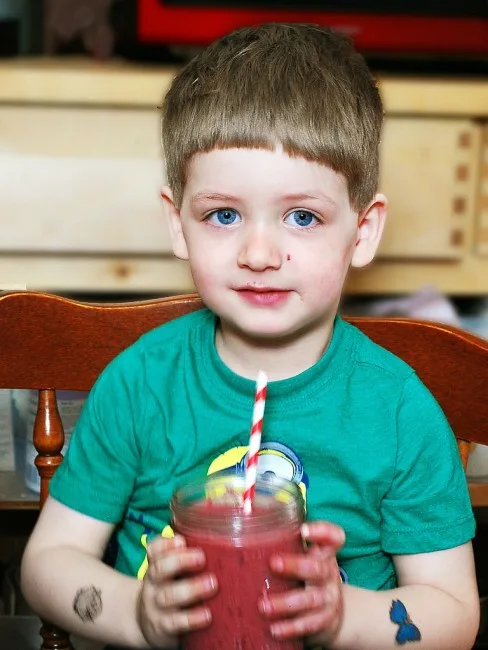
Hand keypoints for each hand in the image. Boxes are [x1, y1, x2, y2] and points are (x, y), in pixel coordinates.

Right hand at [137, 535, 217, 646]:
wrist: (145, 625)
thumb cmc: (168, 591)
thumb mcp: (169, 574)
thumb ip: (184, 560)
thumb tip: (218, 543)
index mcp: (156, 566)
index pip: (154, 550)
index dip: (165, 544)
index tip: (181, 540)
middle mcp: (153, 584)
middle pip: (159, 569)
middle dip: (180, 561)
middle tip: (202, 557)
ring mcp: (156, 606)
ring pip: (168, 596)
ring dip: (191, 589)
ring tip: (212, 584)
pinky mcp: (163, 627)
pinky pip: (175, 622)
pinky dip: (192, 618)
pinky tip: (207, 615)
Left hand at [259, 521, 344, 646]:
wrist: (334, 614)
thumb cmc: (310, 578)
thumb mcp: (308, 559)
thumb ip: (289, 545)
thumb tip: (247, 531)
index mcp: (325, 555)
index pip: (333, 538)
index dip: (323, 532)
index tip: (304, 530)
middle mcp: (329, 575)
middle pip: (317, 568)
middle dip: (295, 566)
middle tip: (273, 563)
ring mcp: (328, 599)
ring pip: (310, 600)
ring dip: (285, 603)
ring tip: (263, 605)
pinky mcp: (324, 621)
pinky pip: (308, 625)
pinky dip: (290, 627)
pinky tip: (274, 629)